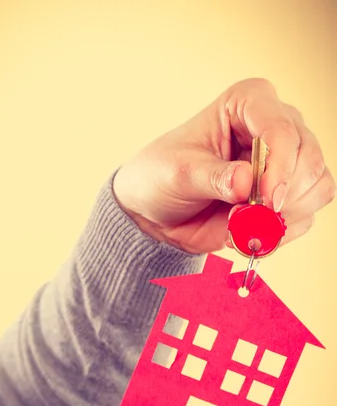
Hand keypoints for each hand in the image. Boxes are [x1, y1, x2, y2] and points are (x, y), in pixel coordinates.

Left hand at [113, 78, 335, 253]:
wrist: (155, 211)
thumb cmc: (161, 176)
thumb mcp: (179, 173)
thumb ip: (214, 177)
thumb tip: (246, 182)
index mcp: (247, 104)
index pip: (281, 128)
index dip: (280, 166)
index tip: (266, 199)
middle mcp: (274, 128)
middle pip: (309, 158)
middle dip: (284, 195)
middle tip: (248, 216)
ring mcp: (283, 163)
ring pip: (317, 187)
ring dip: (285, 216)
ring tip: (243, 225)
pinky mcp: (282, 197)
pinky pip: (304, 216)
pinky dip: (281, 233)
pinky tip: (250, 234)